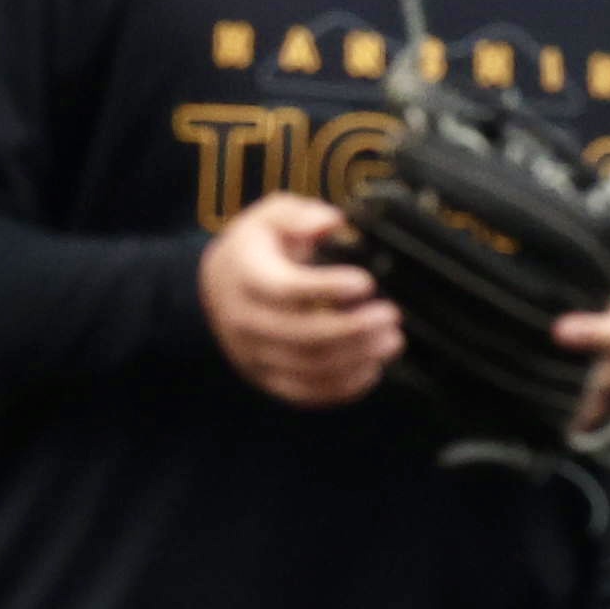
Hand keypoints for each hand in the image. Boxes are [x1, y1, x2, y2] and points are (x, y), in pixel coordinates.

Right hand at [203, 194, 398, 405]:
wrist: (217, 288)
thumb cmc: (257, 248)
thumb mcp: (271, 217)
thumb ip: (300, 214)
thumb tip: (331, 222)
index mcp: (245, 276)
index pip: (285, 289)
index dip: (328, 288)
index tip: (366, 282)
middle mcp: (245, 320)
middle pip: (303, 335)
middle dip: (354, 329)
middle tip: (392, 316)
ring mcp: (253, 354)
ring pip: (310, 367)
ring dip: (358, 358)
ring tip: (392, 341)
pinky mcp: (265, 378)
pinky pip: (305, 393)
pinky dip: (344, 387)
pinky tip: (372, 368)